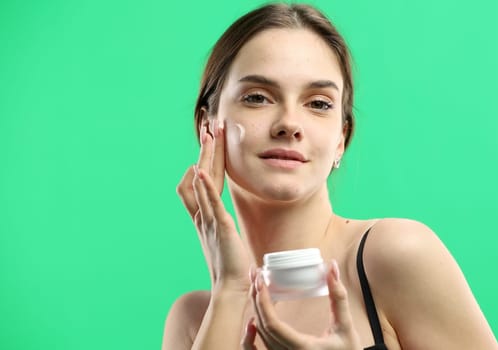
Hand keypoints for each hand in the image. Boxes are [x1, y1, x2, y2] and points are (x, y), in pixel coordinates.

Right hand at [176, 119, 250, 291]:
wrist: (231, 285)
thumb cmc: (232, 263)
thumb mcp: (224, 235)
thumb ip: (220, 221)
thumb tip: (223, 211)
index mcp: (205, 215)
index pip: (201, 179)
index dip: (205, 158)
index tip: (212, 139)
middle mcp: (202, 214)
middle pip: (200, 174)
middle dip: (206, 149)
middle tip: (211, 126)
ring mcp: (208, 220)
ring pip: (203, 182)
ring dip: (205, 157)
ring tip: (209, 135)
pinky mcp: (218, 227)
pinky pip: (208, 203)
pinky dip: (202, 186)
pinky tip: (200, 170)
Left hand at [242, 260, 361, 349]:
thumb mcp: (345, 326)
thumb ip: (338, 297)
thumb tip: (332, 267)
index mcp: (302, 347)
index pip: (273, 324)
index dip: (263, 301)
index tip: (261, 280)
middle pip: (262, 326)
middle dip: (256, 298)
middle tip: (256, 275)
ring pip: (259, 335)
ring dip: (255, 310)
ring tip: (256, 287)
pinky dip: (250, 337)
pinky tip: (253, 320)